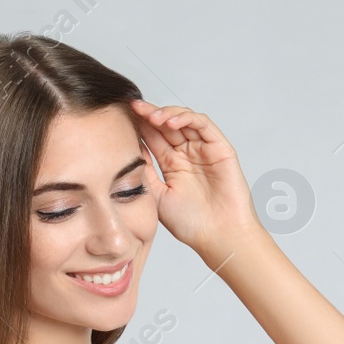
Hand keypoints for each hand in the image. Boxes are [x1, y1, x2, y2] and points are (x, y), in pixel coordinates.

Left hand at [128, 99, 262, 260]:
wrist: (218, 236)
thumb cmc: (190, 223)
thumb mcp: (156, 195)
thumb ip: (143, 172)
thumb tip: (126, 150)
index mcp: (172, 165)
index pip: (153, 137)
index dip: (140, 125)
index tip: (123, 116)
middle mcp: (187, 154)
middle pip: (166, 125)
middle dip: (150, 114)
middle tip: (134, 107)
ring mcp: (203, 150)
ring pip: (184, 120)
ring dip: (167, 114)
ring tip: (152, 116)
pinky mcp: (220, 148)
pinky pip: (203, 125)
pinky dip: (187, 118)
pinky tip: (171, 121)